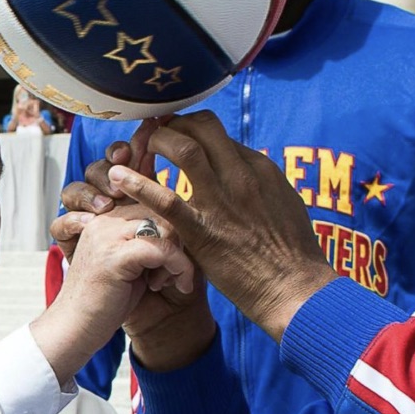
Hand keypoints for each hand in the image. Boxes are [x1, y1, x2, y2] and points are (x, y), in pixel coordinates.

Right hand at [33, 205, 195, 384]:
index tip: (174, 258)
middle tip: (175, 272)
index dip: (172, 229)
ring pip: (165, 227)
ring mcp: (106, 236)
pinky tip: (177, 284)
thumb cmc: (103, 301)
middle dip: (178, 241)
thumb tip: (180, 227)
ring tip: (171, 279)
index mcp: (104, 218)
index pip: (151, 202)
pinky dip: (179, 266)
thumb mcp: (128, 262)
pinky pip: (162, 249)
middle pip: (161, 212)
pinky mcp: (114, 256)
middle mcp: (103, 220)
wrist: (74, 328)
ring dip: (179, 255)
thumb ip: (145, 240)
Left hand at [104, 112, 335, 342]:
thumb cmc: (293, 253)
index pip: (220, 134)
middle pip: (202, 128)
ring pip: (183, 148)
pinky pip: (165, 199)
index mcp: (260, 168)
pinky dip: (138, 184)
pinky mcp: (203, 231)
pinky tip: (119, 177)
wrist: (294, 289)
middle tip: (156, 133)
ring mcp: (222, 202)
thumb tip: (244, 171)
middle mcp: (241, 176)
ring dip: (157, 141)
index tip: (178, 136)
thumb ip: (261, 184)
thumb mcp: (284, 203)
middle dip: (174, 124)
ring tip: (141, 147)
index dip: (193, 131)